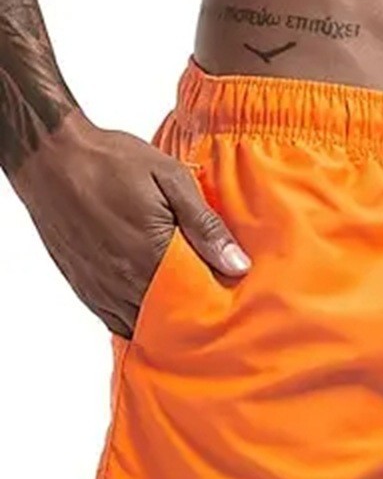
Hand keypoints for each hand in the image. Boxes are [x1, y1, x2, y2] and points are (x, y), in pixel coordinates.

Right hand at [11, 111, 249, 337]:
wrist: (49, 154)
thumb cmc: (110, 162)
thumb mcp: (171, 181)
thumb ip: (205, 226)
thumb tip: (238, 265)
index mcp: (150, 257)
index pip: (195, 303)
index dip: (215, 306)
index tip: (232, 302)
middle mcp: (123, 282)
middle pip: (169, 320)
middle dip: (192, 317)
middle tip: (211, 306)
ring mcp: (100, 288)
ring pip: (141, 324)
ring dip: (163, 321)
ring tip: (184, 310)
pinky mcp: (83, 286)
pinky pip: (115, 319)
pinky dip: (136, 319)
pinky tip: (151, 309)